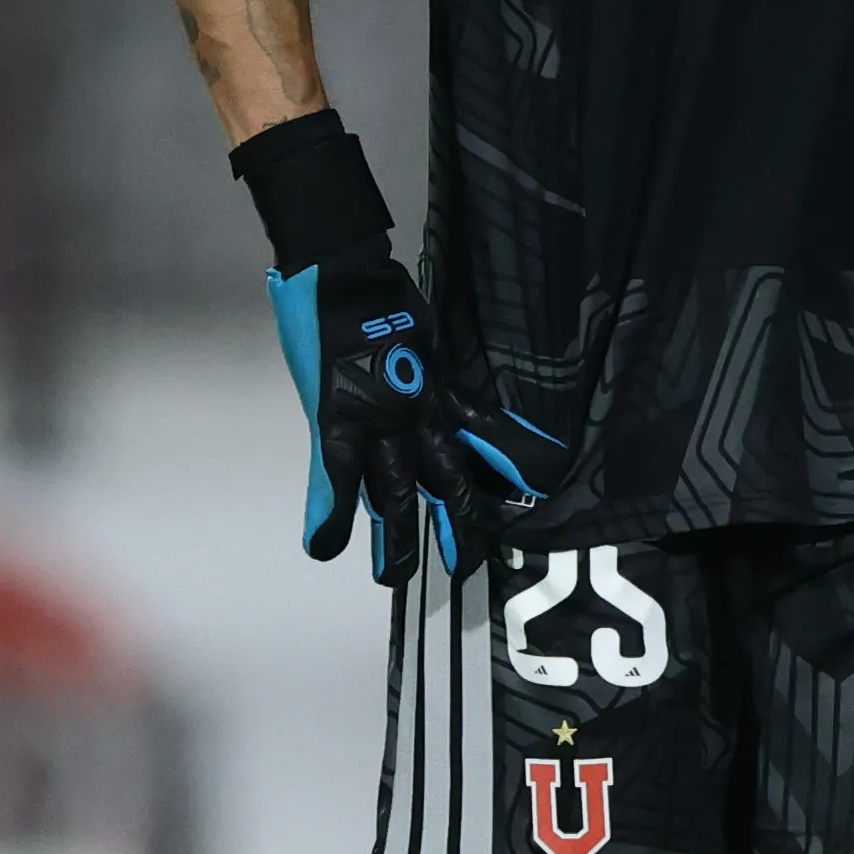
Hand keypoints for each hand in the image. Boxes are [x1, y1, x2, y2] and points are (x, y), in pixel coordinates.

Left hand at [267, 242, 569, 584]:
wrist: (343, 273)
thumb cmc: (316, 327)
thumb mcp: (313, 394)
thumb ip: (326, 459)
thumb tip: (322, 520)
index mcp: (341, 421)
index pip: (340, 484)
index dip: (334, 521)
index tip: (326, 550)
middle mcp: (383, 422)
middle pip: (399, 493)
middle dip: (403, 541)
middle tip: (402, 580)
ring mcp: (417, 404)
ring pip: (442, 472)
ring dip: (452, 517)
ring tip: (465, 558)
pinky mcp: (442, 383)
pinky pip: (481, 423)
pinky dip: (509, 449)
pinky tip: (540, 468)